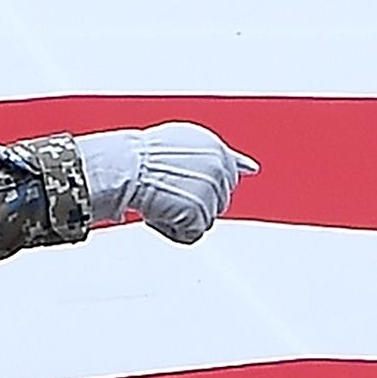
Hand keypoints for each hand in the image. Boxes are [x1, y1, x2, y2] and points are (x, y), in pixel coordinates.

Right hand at [78, 122, 254, 243]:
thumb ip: (217, 155)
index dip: (216, 185)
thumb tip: (251, 167)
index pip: (232, 169)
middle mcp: (219, 167)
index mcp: (215, 148)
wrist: (125, 166)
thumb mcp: (183, 143)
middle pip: (218, 202)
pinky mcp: (200, 212)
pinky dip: (171, 231)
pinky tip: (156, 214)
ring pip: (204, 220)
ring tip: (158, 201)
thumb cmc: (140, 156)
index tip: (219, 190)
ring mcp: (212, 190)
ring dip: (180, 217)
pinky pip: (191, 235)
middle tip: (167, 195)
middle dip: (194, 203)